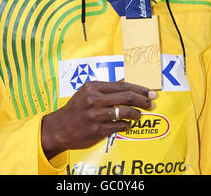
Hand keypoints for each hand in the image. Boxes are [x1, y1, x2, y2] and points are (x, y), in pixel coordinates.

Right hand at [41, 80, 156, 159]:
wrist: (59, 128)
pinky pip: (118, 126)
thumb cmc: (75, 108)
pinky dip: (126, 125)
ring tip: (139, 115)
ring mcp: (95, 115)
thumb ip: (105, 88)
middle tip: (151, 103)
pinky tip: (127, 124)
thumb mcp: (86, 92)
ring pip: (124, 112)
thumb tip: (124, 81)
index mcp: (93, 87)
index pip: (122, 85)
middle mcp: (94, 99)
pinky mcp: (96, 130)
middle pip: (126, 97)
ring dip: (136, 114)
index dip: (139, 89)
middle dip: (142, 100)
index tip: (150, 92)